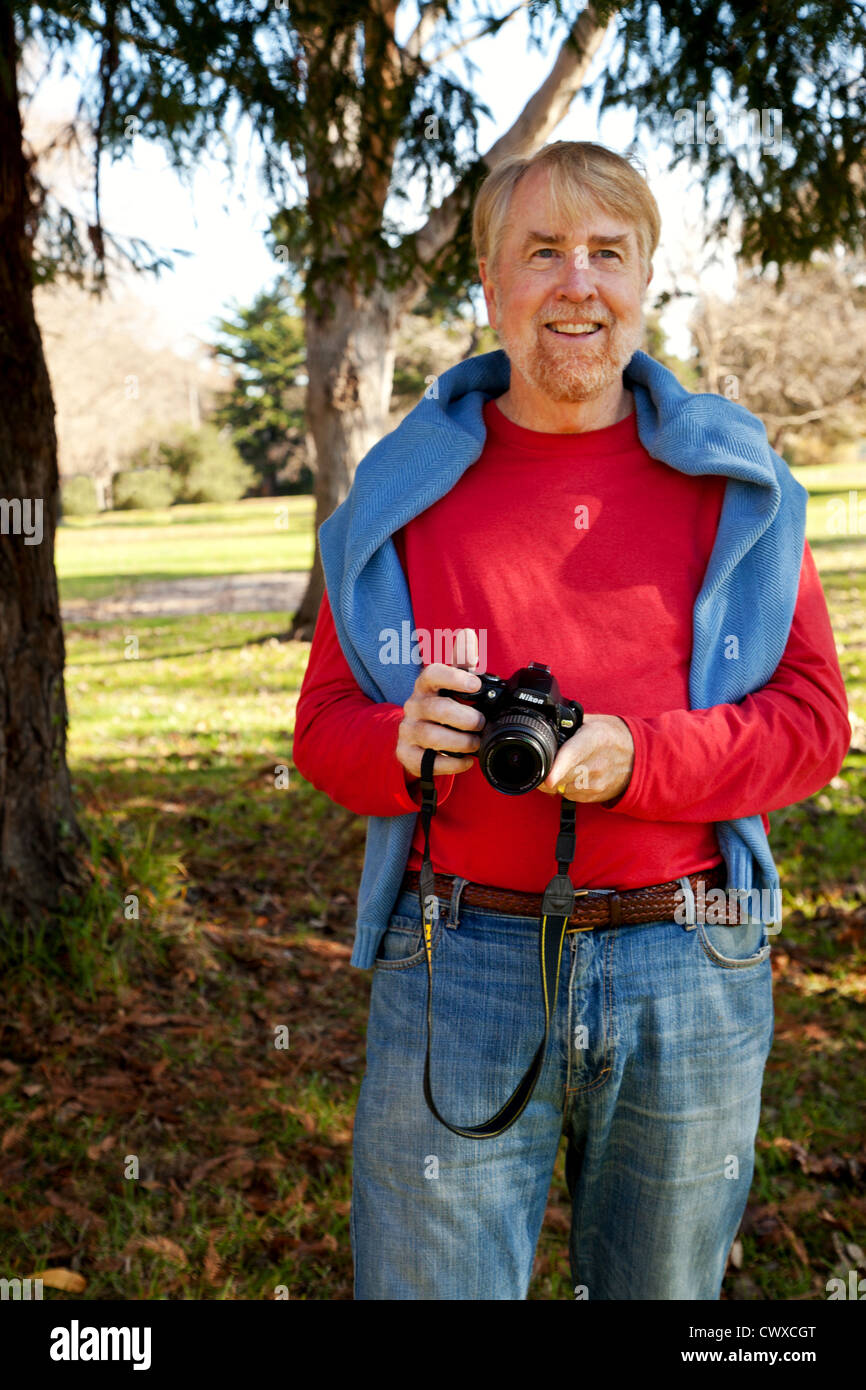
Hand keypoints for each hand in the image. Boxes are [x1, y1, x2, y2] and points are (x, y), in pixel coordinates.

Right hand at [395, 627, 485, 780]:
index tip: (475, 684)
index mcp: (425, 686)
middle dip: (464, 717)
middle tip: (481, 723)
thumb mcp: (450, 684)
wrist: (417, 737)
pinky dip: (451, 764)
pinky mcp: (407, 754)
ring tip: (476, 743)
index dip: (454, 677)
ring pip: (432, 736)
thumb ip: (461, 661)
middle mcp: (413, 706)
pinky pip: (427, 762)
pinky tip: (465, 761)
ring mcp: (408, 731)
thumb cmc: (440, 706)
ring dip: (460, 742)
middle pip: (436, 709)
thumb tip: (466, 634)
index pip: (432, 674)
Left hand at [537, 713, 633, 802]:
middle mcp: (597, 763)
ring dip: (557, 780)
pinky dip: (566, 787)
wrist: (638, 755)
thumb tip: (544, 730)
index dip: (558, 768)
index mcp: (595, 739)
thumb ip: (568, 726)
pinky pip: (570, 795)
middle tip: (544, 763)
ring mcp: (599, 782)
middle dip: (548, 772)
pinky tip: (575, 775)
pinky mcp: (598, 795)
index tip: (547, 779)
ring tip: (568, 766)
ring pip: (563, 787)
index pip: (573, 755)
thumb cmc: (611, 735)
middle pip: (562, 775)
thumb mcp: (592, 722)